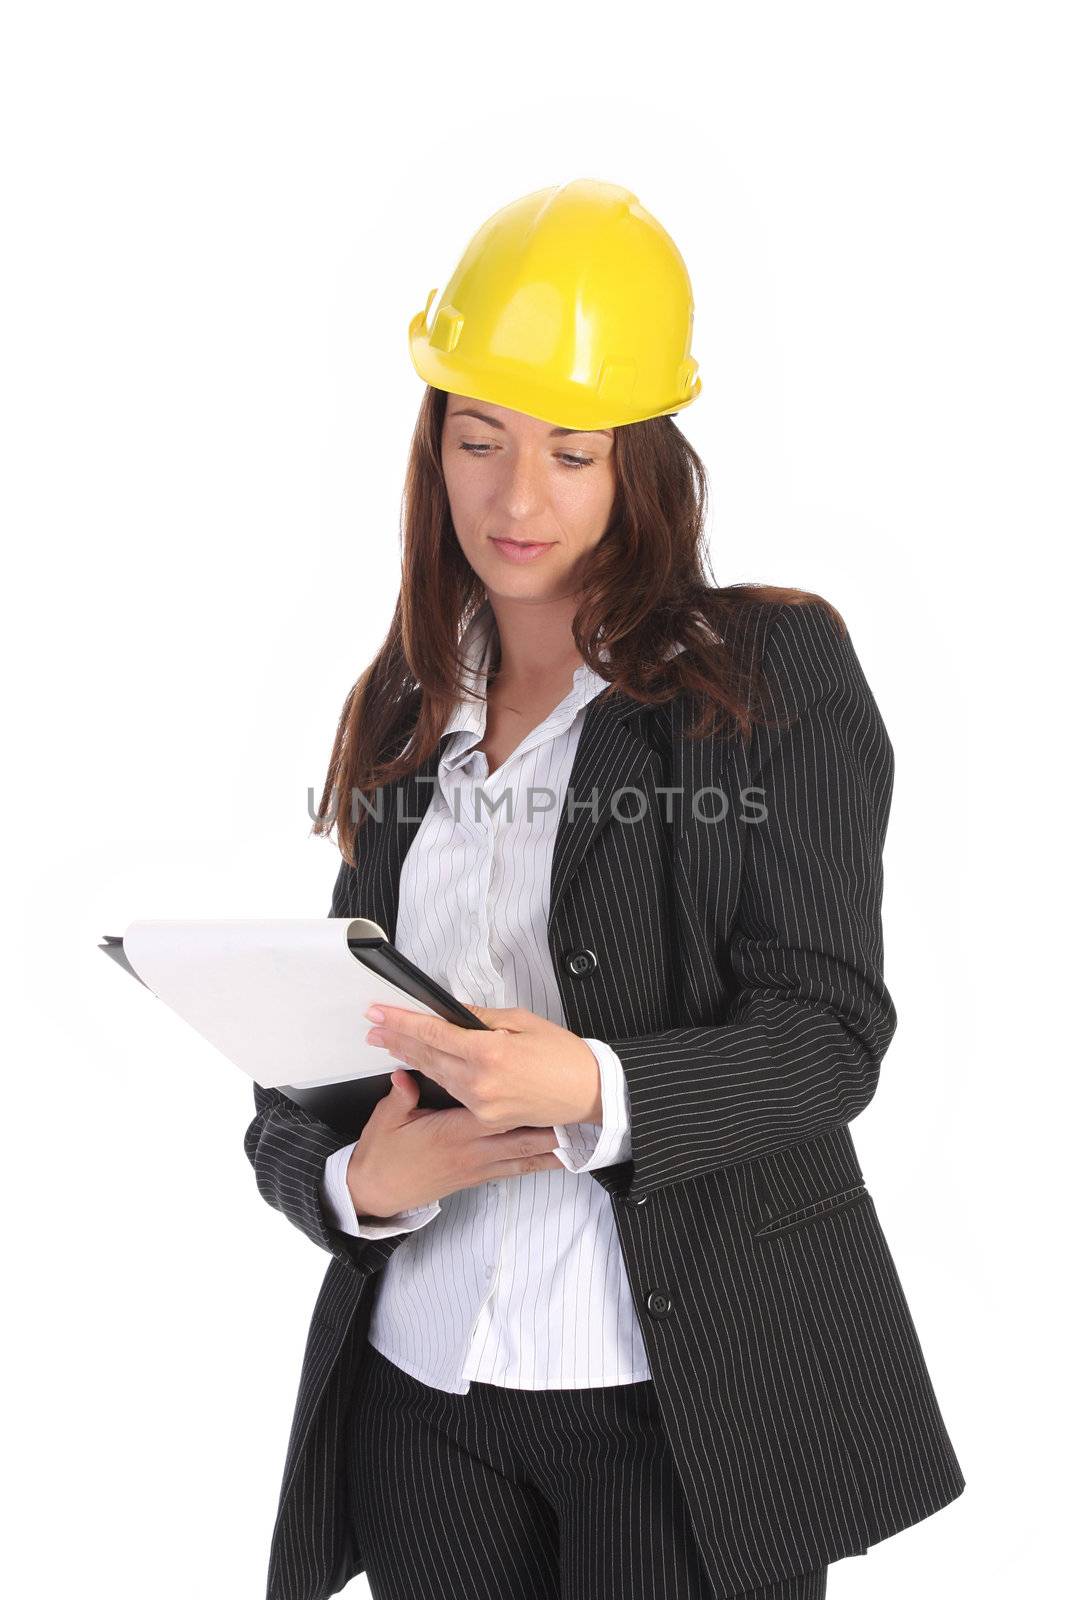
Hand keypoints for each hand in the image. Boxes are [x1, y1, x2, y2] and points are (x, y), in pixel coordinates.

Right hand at [346, 1070, 564, 1216]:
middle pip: (521, 1136)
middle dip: (551, 1125)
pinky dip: (538, 1164)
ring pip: (524, 1156)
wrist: (377, 1194)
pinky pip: (515, 1170)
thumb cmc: (383, 1156)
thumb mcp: (386, 1119)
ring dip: (552, 1146)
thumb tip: (407, 1071)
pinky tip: (557, 1159)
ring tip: (580, 1134)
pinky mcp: (477, 1178)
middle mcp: (472, 1151)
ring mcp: (477, 1167)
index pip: (492, 1109)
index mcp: (453, 1132)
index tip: (542, 1087)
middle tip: (578, 1111)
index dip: (520, 1100)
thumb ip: (401, 1094)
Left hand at [363, 1002, 601, 1132]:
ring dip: (411, 1057)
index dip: (401, 1022)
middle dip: (397, 1039)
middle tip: (374, 1026)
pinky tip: (422, 1065)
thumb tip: (452, 1011)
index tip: (378, 1013)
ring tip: (390, 1042)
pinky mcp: (486, 1119)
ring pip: (436, 1076)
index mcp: (488, 1052)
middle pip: (427, 1056)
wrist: (587, 1092)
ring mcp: (481, 1105)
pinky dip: (436, 1076)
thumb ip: (481, 1018)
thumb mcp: (522, 1021)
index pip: (432, 1033)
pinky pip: (453, 1093)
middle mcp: (479, 1082)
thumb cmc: (561, 1054)